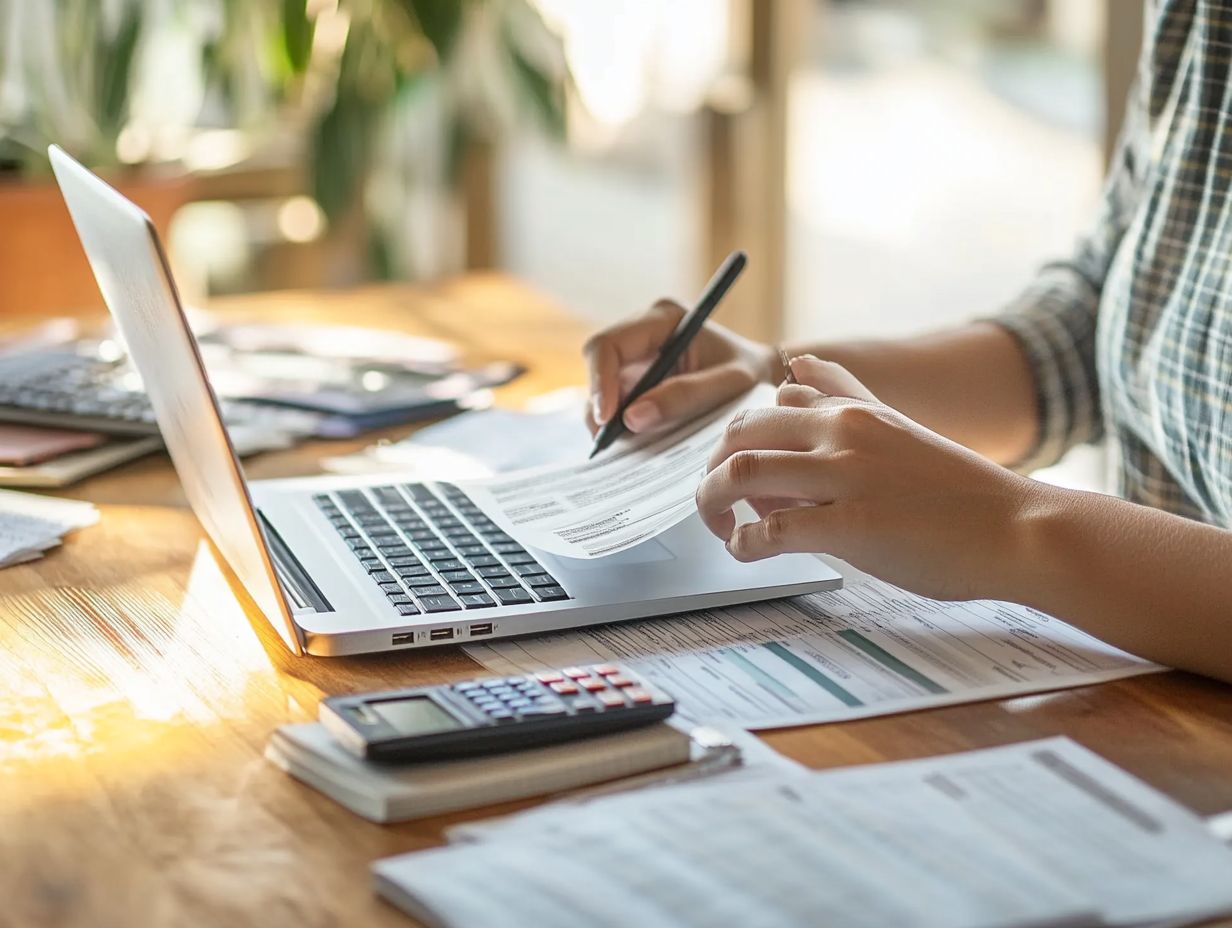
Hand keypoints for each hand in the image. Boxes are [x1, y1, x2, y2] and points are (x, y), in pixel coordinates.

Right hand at [583, 299, 777, 435]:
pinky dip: (621, 424)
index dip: (599, 382)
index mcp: (663, 318)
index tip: (606, 419)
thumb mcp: (728, 385)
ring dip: (609, 420)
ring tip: (628, 446)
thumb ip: (684, 397)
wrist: (762, 377)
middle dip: (600, 405)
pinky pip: (616, 402)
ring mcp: (638, 357)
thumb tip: (631, 418)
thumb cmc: (751, 374)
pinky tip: (636, 443)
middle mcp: (643, 332)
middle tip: (610, 442)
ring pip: (603, 388)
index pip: (609, 345)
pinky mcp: (638, 379)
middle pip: (598, 366)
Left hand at [695, 356, 1039, 600]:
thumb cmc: (960, 491)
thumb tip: (794, 371)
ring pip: (740, 474)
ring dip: (712, 505)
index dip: (739, 438)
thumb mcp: (896, 428)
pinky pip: (771, 530)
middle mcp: (843, 433)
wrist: (1018, 528)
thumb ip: (843, 400)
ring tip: (720, 528)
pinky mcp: (850, 526)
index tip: (735, 469)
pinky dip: (744, 544)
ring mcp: (845, 477)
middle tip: (712, 503)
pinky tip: (748, 553)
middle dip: (710, 471)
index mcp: (853, 411)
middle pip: (739, 434)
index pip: (767, 404)